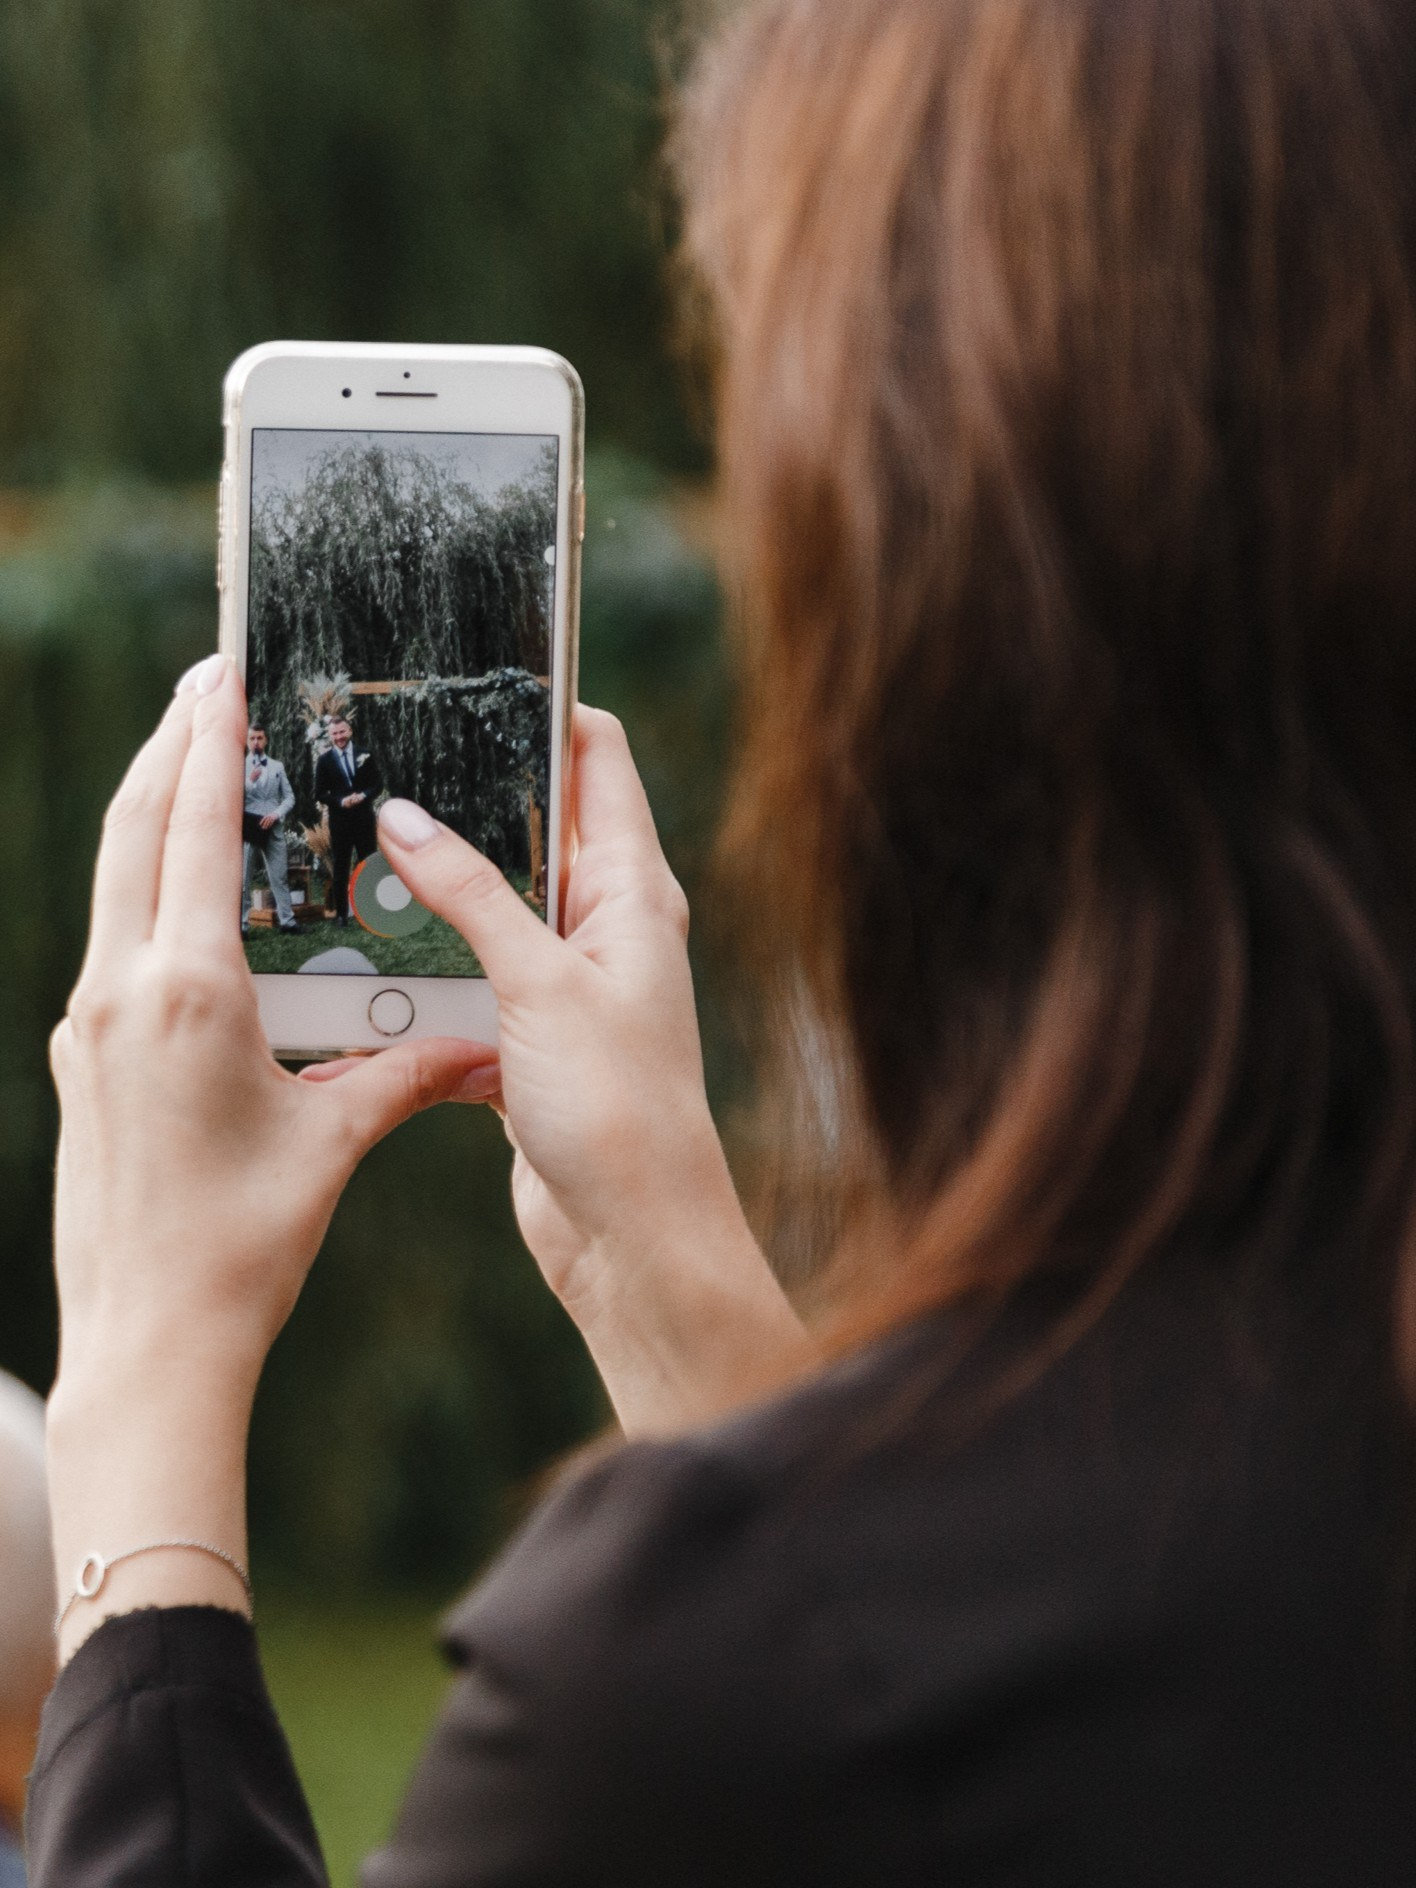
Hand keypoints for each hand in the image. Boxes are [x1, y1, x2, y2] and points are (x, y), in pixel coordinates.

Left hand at [47, 653, 491, 1656]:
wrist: (145, 1340)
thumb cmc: (241, 1245)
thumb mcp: (331, 1145)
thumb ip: (399, 1076)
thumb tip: (472, 1047)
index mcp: (186, 995)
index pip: (190, 832)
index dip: (206, 742)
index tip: (221, 672)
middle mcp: (121, 993)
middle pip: (132, 832)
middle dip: (167, 749)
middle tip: (207, 687)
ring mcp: (89, 1025)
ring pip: (113, 882)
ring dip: (151, 814)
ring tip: (198, 767)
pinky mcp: (83, 1058)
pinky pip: (113, 941)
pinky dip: (146, 888)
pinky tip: (186, 895)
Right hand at [309, 708, 813, 1433]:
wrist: (631, 1236)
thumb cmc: (618, 1107)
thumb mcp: (539, 982)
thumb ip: (472, 896)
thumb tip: (405, 816)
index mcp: (633, 891)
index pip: (601, 762)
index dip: (548, 711)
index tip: (475, 671)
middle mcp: (607, 926)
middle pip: (536, 829)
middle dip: (468, 798)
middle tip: (383, 756)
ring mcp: (568, 982)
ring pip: (493, 908)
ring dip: (436, 891)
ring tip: (353, 849)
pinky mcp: (532, 1038)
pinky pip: (471, 981)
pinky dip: (429, 970)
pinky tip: (368, 961)